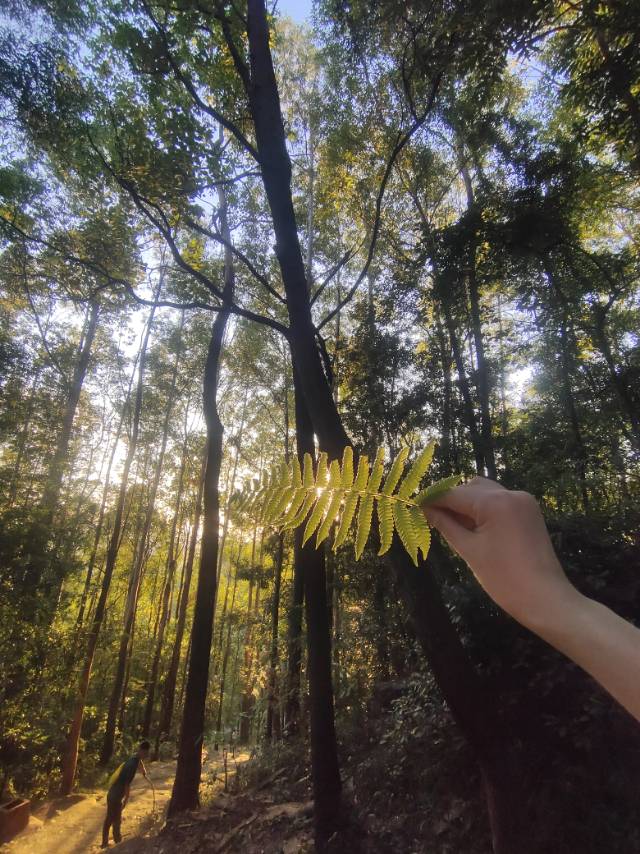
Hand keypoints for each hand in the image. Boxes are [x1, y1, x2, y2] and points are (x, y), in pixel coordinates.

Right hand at [423, 477, 576, 629]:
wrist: (545, 599)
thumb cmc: (503, 579)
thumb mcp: (469, 550)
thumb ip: (445, 525)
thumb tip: (423, 509)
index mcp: (496, 502)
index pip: (455, 494)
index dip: (433, 499)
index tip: (414, 505)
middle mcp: (512, 494)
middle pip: (471, 487)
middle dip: (450, 500)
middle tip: (431, 518)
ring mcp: (524, 501)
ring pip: (486, 493)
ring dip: (467, 504)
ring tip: (451, 525)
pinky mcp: (529, 512)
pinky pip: (500, 502)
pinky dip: (484, 509)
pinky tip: (473, 527)